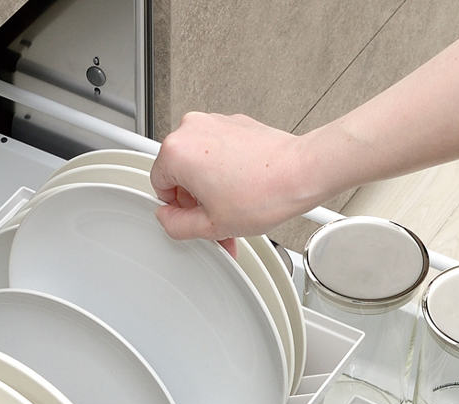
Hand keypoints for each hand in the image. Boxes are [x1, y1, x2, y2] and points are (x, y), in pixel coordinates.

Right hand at [150, 112, 314, 242]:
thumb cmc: (262, 194)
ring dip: (211, 187)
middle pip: (179, 172)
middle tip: (214, 218)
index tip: (192, 217)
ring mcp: (215, 122)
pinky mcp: (235, 123)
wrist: (300, 174)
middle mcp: (192, 128)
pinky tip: (242, 190)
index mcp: (177, 150)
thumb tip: (167, 218)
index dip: (176, 209)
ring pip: (199, 162)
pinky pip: (218, 151)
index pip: (158, 185)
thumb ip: (175, 225)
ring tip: (232, 206)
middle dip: (194, 199)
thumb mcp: (210, 226)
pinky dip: (225, 171)